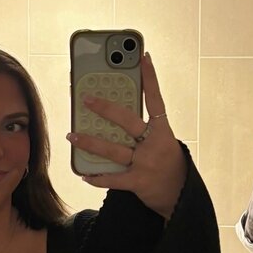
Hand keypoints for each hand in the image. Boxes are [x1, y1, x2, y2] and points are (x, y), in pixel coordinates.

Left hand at [66, 51, 187, 218]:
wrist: (181, 194)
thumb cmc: (167, 162)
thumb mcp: (163, 141)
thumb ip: (144, 128)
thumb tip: (114, 113)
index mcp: (163, 131)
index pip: (156, 100)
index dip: (151, 78)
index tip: (143, 58)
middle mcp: (154, 145)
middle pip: (127, 121)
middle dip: (105, 109)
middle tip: (86, 99)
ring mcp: (146, 164)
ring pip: (113, 150)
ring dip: (90, 142)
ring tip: (72, 135)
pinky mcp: (138, 182)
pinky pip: (112, 179)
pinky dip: (97, 177)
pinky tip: (84, 173)